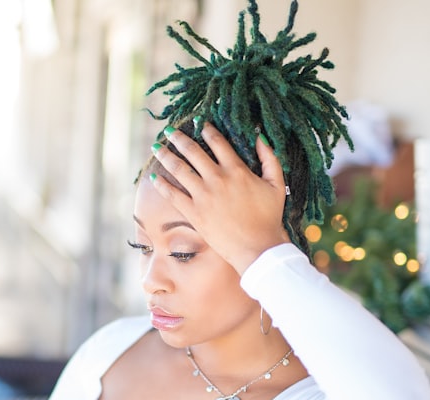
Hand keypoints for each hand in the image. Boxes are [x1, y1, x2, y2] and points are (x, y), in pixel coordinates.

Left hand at [149, 123, 288, 273]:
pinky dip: (161, 185)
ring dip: (166, 156)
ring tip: (156, 147)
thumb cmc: (269, 217)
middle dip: (179, 138)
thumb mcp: (277, 184)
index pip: (218, 142)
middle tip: (170, 130)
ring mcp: (203, 195)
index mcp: (237, 170)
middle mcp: (217, 178)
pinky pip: (173, 195)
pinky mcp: (194, 212)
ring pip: (179, 169)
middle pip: (193, 151)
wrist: (257, 247)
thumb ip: (270, 158)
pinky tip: (153, 177)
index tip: (199, 122)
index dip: (207, 130)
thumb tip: (261, 137)